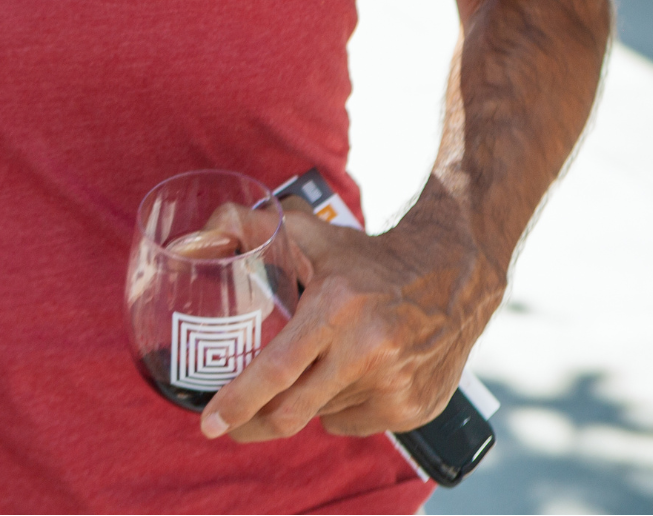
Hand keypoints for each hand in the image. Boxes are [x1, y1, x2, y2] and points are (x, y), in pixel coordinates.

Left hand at [198, 194, 499, 443]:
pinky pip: (356, 423)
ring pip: (324, 415)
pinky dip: (344, 405)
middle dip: (253, 424)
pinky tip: (359, 372)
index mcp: (338, 307)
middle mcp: (369, 350)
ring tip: (328, 361)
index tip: (210, 423)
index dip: (240, 399)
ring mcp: (395, 385)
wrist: (455, 275)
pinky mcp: (414, 408)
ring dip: (310, 399)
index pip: (279, 367)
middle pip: (294, 411)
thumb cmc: (370, 259)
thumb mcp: (311, 234)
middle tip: (232, 424)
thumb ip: (249, 228)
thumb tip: (198, 238)